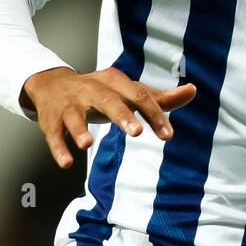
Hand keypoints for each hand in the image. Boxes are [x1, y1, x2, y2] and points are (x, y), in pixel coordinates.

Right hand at [22, 66, 196, 167]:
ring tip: (87, 145)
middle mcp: (92, 90)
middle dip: (122, 115)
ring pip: (74, 115)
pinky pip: (54, 134)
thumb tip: (193, 90)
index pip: (139, 95)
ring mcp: (70, 105)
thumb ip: (160, 97)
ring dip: (80, 130)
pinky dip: (59, 148)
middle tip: (137, 132)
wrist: (53, 84)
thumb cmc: (101, 92)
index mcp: (115, 81)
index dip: (155, 115)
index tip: (168, 136)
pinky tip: (67, 163)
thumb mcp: (128, 92)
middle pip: (108, 100)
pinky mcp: (52, 120)